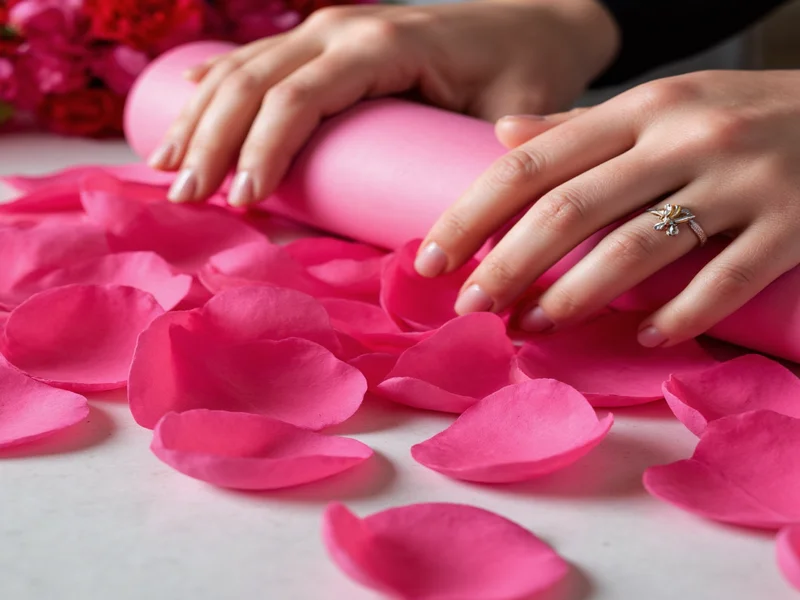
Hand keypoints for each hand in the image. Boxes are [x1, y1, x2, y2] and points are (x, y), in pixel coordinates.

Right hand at [148, 0, 618, 204]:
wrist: (538, 23)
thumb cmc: (526, 74)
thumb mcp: (511, 120)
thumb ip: (475, 177)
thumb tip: (440, 252)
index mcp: (385, 44)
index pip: (301, 96)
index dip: (264, 148)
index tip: (242, 202)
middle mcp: (347, 27)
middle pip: (257, 80)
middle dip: (214, 139)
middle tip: (187, 196)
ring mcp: (333, 26)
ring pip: (245, 66)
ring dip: (201, 115)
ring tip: (167, 166)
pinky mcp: (329, 37)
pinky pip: (259, 57)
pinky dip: (217, 84)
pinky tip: (183, 103)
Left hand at [415, 70, 799, 346]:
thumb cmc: (737, 115)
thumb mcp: (657, 105)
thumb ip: (578, 127)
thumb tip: (500, 139)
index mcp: (639, 109)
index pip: (531, 164)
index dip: (471, 215)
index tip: (430, 260)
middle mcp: (683, 137)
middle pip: (570, 210)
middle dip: (508, 266)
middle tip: (469, 309)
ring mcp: (740, 180)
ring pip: (636, 250)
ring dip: (574, 300)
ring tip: (531, 328)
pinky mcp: (792, 224)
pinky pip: (724, 282)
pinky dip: (677, 316)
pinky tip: (641, 338)